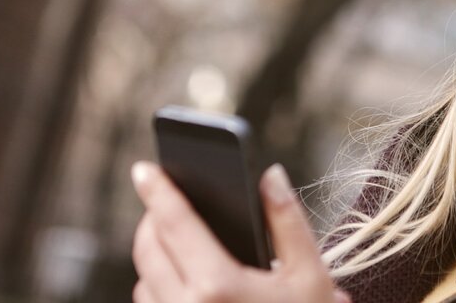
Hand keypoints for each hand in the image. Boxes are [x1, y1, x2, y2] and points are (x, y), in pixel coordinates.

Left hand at [130, 161, 351, 302]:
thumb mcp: (312, 276)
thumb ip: (287, 220)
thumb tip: (270, 175)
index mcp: (219, 286)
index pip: (175, 223)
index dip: (157, 190)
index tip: (144, 167)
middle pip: (148, 249)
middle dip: (152, 218)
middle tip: (165, 198)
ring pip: (144, 281)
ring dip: (155, 255)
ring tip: (179, 238)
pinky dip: (158, 287)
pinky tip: (185, 280)